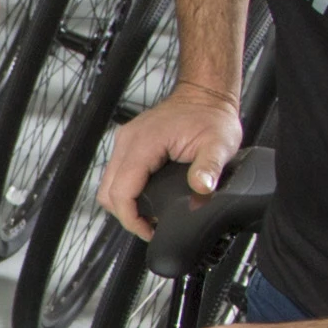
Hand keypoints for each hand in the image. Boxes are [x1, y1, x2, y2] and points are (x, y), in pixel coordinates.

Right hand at [98, 86, 246, 239]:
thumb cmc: (210, 116)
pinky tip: (146, 199)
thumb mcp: (220, 144)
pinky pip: (116, 175)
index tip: (149, 230)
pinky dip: (126, 192)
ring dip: (124, 205)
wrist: (204, 96)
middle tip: (150, 227)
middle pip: (108, 192)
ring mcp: (125, 141)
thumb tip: (202, 188)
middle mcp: (128, 140)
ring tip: (148, 216)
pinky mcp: (129, 144)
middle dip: (126, 215)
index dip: (131, 218)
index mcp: (144, 142)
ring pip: (108, 185)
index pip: (121, 191)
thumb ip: (210, 167)